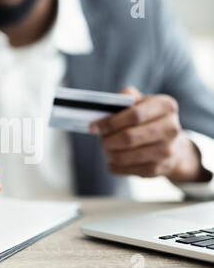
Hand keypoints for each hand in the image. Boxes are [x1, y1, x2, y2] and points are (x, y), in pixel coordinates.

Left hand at [89, 87, 211, 182]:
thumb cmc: (150, 120)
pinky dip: (115, 165)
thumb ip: (125, 98)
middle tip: (101, 139)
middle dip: (108, 140)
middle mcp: (171, 128)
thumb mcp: (142, 102)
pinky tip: (113, 159)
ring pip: (125, 156)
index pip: (134, 115)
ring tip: (106, 148)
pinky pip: (127, 169)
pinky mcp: (158, 169)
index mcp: (166, 106)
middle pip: (128, 137)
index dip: (110, 122)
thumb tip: (105, 107)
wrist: (173, 147)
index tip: (94, 126)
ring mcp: (166, 151)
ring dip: (109, 153)